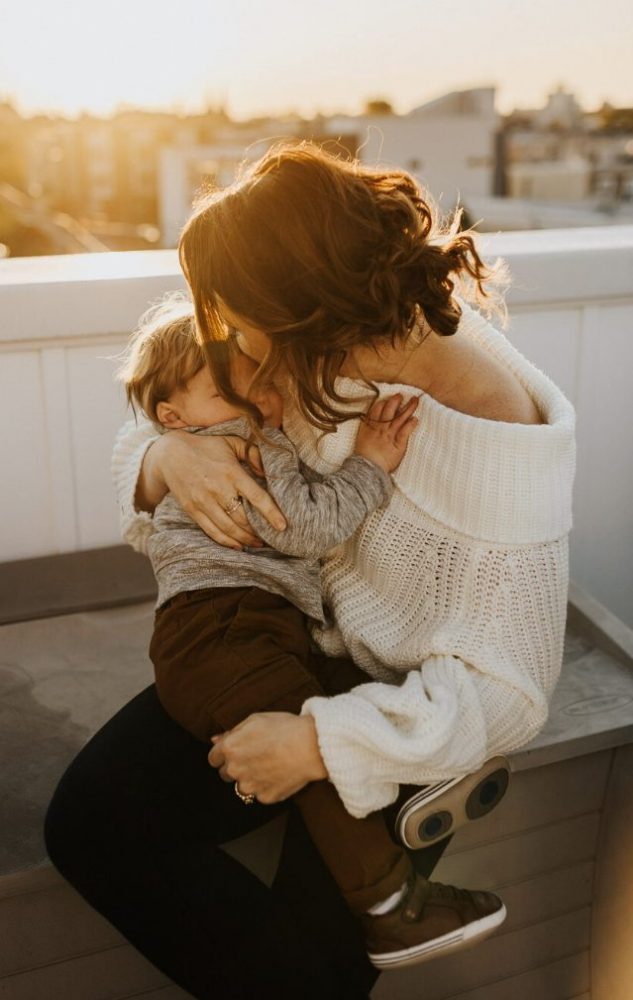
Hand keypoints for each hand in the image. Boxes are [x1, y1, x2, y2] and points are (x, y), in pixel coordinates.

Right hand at [139, 431, 286, 549]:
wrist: (170, 454)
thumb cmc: (206, 447)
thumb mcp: (231, 442)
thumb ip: (253, 454)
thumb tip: (267, 471)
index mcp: (231, 472)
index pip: (256, 497)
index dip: (271, 513)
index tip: (283, 526)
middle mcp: (218, 489)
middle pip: (243, 519)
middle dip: (259, 532)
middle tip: (273, 538)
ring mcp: (204, 502)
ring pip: (229, 529)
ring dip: (246, 539)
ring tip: (258, 543)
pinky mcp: (193, 511)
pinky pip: (212, 532)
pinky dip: (227, 542)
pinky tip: (239, 546)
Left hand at [208, 713, 327, 803]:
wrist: (311, 746)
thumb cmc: (284, 728)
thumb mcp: (255, 720)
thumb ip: (232, 732)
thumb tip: (215, 740)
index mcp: (230, 749)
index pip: (213, 758)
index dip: (224, 754)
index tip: (236, 752)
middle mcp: (235, 770)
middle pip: (225, 774)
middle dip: (236, 767)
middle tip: (256, 756)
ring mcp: (250, 786)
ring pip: (242, 786)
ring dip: (250, 778)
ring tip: (269, 765)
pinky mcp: (265, 797)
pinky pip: (260, 793)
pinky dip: (266, 786)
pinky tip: (279, 773)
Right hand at [354, 393, 418, 472]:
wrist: (367, 467)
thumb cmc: (363, 456)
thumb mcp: (361, 438)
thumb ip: (366, 428)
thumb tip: (370, 421)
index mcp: (370, 426)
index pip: (376, 409)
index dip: (383, 403)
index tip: (387, 400)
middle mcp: (381, 428)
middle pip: (389, 409)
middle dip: (395, 401)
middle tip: (400, 396)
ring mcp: (390, 435)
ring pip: (400, 417)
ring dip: (408, 408)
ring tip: (414, 401)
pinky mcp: (398, 443)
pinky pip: (405, 431)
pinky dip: (411, 424)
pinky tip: (415, 419)